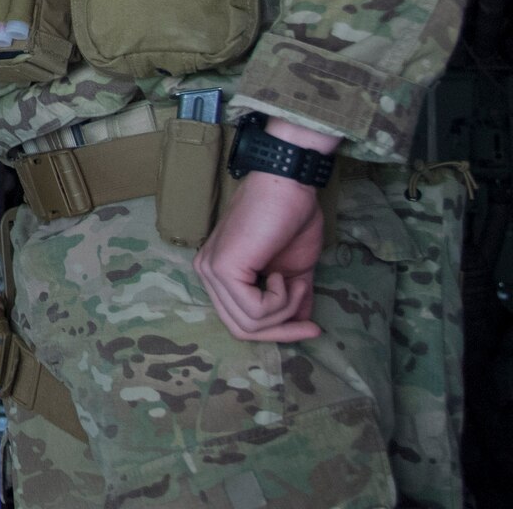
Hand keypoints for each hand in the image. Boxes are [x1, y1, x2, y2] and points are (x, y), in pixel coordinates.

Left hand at [194, 171, 324, 340]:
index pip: (239, 321)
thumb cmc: (291, 220)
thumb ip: (292, 299)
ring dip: (285, 311)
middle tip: (311, 326)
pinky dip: (279, 301)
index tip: (311, 328)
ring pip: (248, 323)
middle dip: (282, 332)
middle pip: (241, 329)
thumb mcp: (295, 270)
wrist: (289, 186)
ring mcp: (210, 270)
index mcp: (220, 273)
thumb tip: (302, 325)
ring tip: (295, 282)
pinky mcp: (221, 268)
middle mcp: (207, 273)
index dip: (277, 332)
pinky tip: (283, 275)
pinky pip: (254, 309)